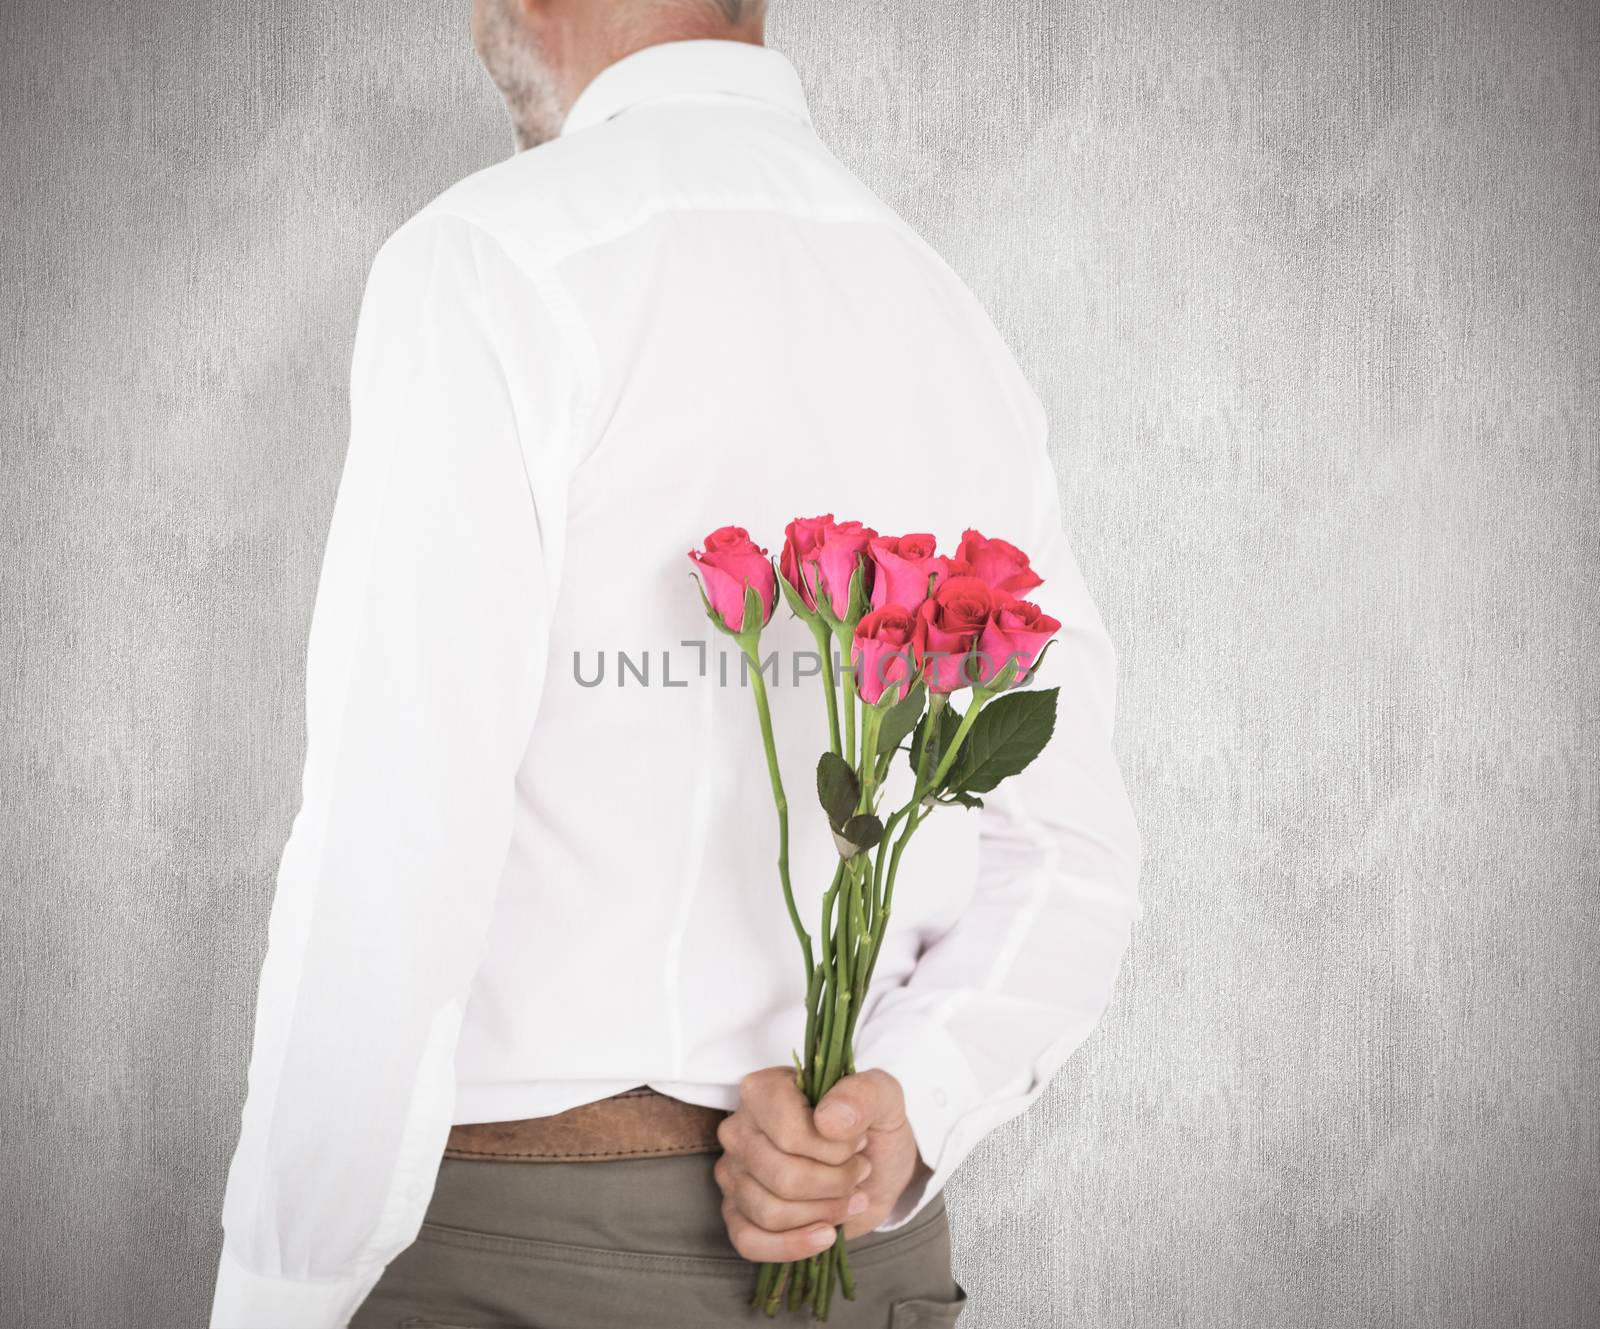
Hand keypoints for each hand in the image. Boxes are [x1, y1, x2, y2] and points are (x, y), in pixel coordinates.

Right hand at [715, 1066, 925, 1260]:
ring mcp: (733, 1172)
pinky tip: (826, 1235)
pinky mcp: (737, 1211)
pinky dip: (793, 1246)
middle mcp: (738, 1128)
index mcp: (764, 1089)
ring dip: (823, 1213)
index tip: (860, 1144)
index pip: (789, 1134)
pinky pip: (749, 1242)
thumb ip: (863, 1095)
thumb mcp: (883, 1098)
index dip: (834, 1151)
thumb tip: (829, 1121)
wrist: (874, 1165)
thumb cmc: (870, 1125)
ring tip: (849, 1197)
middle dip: (835, 1185)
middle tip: (859, 1173)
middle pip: (783, 1177)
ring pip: (771, 1212)